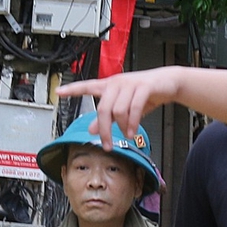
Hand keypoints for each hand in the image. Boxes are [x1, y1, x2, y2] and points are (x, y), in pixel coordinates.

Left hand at [56, 69, 183, 148]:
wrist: (167, 82)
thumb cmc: (145, 93)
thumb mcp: (123, 106)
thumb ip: (107, 118)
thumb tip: (91, 129)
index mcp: (108, 86)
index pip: (86, 86)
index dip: (72, 89)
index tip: (58, 92)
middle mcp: (116, 83)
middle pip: (103, 109)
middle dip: (104, 130)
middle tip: (107, 144)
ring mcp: (130, 84)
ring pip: (118, 110)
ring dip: (122, 127)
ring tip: (127, 134)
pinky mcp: (143, 87)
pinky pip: (134, 108)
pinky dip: (133, 123)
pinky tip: (132, 131)